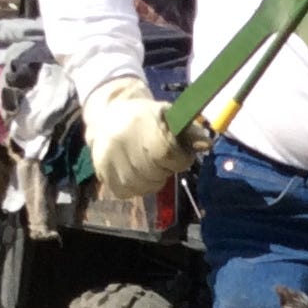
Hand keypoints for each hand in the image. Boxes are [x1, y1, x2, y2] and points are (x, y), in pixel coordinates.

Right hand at [81, 75, 211, 197]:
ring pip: (141, 186)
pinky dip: (137, 187)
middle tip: (162, 159)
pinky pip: (125, 192)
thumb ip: (189, 131)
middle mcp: (120, 140)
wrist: (108, 115)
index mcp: (141, 122)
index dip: (180, 159)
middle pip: (155, 172)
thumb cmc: (145, 116)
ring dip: (153, 181)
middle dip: (166, 169)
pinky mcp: (100, 170)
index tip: (179, 154)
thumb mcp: (169, 115)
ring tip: (150, 165)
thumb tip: (207, 144)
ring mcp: (107, 157)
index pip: (167, 154)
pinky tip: (137, 173)